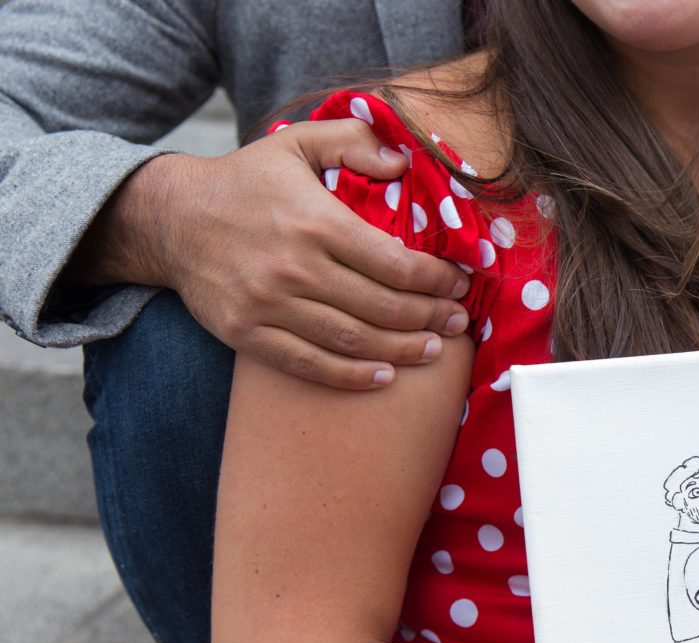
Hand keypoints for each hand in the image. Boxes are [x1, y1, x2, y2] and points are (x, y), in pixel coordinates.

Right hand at [78, 119, 472, 389]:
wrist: (169, 217)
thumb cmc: (245, 181)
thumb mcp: (296, 143)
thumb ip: (352, 140)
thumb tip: (404, 162)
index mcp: (316, 222)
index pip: (395, 263)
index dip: (436, 280)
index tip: (459, 284)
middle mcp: (295, 267)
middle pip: (382, 307)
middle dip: (430, 318)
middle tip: (457, 323)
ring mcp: (268, 305)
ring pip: (352, 340)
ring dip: (402, 350)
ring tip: (434, 350)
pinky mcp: (247, 334)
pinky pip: (309, 365)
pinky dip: (351, 376)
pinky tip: (384, 376)